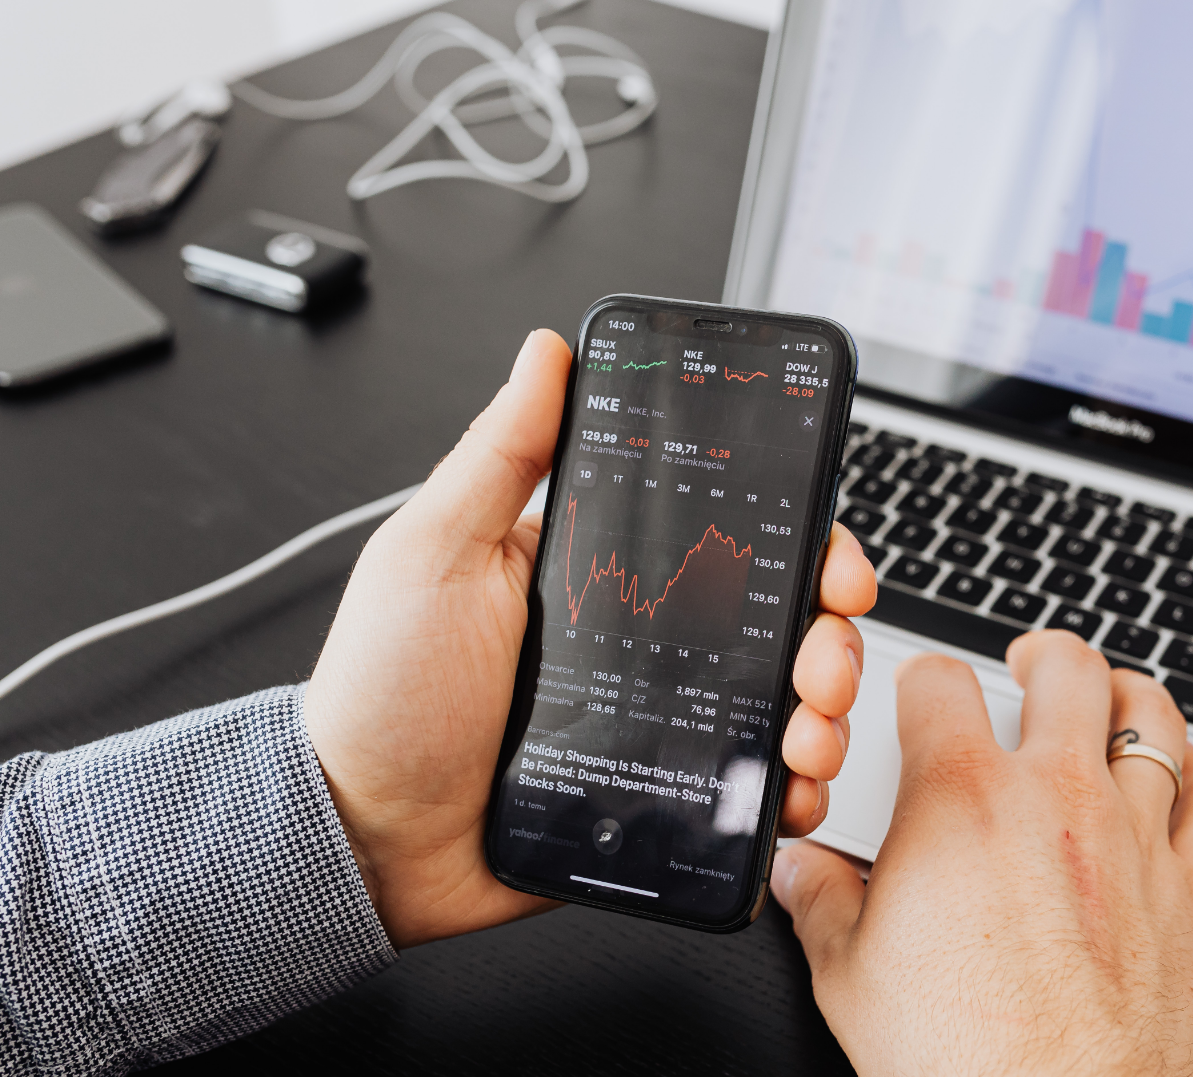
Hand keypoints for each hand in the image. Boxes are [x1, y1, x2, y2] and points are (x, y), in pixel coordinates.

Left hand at [303, 330, 875, 948]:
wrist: (364, 839)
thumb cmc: (385, 694)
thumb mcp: (436, 553)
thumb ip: (501, 453)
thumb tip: (547, 353)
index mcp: (605, 573)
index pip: (726, 535)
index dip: (796, 537)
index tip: (828, 555)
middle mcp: (646, 644)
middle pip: (778, 621)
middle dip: (828, 635)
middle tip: (820, 656)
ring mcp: (660, 724)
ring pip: (781, 706)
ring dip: (825, 713)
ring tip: (806, 731)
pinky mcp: (664, 798)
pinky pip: (751, 793)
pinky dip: (792, 791)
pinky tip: (791, 790)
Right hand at [770, 631, 1192, 1075]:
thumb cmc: (960, 1058)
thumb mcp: (849, 974)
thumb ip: (820, 901)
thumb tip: (800, 873)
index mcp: (961, 800)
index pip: (939, 683)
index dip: (923, 677)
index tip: (924, 691)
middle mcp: (1056, 798)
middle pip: (1066, 669)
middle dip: (1042, 654)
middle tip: (1030, 662)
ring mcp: (1133, 838)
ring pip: (1150, 718)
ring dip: (1126, 693)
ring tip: (1109, 696)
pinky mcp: (1191, 891)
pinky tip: (1187, 773)